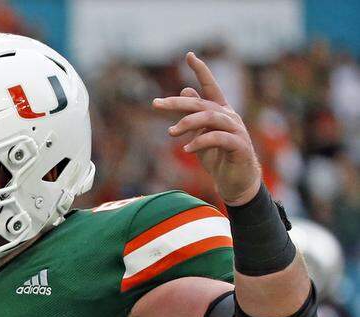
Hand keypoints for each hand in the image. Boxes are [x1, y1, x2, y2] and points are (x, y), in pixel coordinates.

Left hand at [152, 52, 261, 205]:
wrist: (236, 182)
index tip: (189, 55)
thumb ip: (194, 114)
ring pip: (210, 117)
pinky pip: (218, 138)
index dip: (201, 71)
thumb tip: (184, 90)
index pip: (210, 87)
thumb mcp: (201, 134)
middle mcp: (230, 116)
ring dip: (187, 123)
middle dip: (177, 103)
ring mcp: (236, 130)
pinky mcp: (239, 146)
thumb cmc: (218, 157)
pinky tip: (186, 149)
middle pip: (201, 103)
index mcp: (220, 112)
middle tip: (156, 104)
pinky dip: (200, 142)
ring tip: (171, 133)